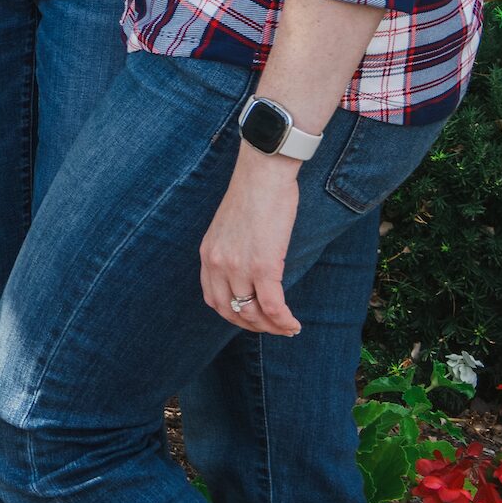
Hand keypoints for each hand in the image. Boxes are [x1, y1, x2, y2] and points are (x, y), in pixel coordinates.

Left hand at [200, 146, 303, 335]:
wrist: (263, 174)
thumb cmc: (253, 196)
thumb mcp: (230, 228)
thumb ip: (232, 251)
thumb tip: (248, 272)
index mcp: (207, 255)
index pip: (214, 299)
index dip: (234, 315)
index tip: (253, 318)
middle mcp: (217, 264)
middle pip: (231, 311)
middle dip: (254, 326)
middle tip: (274, 328)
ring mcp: (238, 266)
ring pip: (253, 313)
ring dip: (272, 327)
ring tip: (288, 328)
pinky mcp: (264, 265)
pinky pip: (273, 306)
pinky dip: (284, 320)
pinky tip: (294, 324)